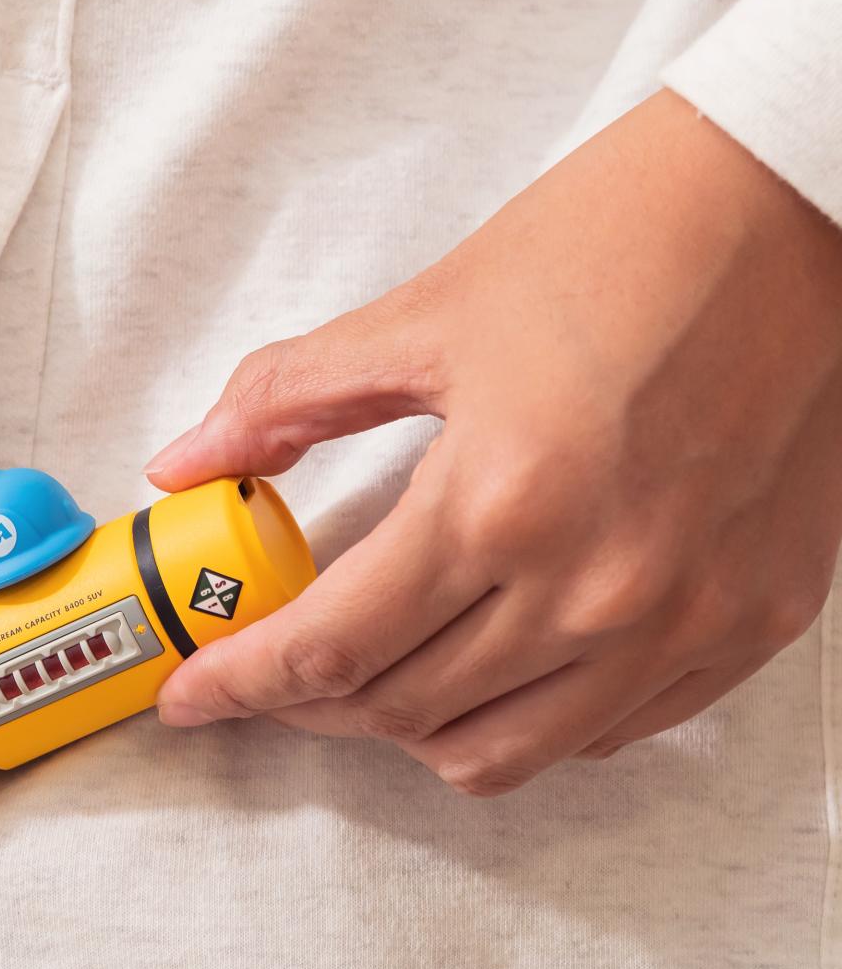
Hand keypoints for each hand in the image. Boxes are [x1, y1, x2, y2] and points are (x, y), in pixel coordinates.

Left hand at [144, 90, 841, 795]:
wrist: (788, 214)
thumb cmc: (612, 245)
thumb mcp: (426, 317)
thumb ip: (286, 401)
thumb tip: (187, 463)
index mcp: (502, 500)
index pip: (330, 645)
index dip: (239, 682)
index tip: (190, 695)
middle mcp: (597, 589)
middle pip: (401, 709)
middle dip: (304, 702)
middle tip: (269, 668)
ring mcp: (683, 622)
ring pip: (500, 753)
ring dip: (404, 728)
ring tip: (368, 673)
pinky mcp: (749, 626)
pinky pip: (603, 735)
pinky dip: (520, 718)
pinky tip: (488, 660)